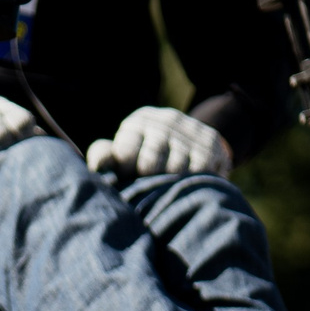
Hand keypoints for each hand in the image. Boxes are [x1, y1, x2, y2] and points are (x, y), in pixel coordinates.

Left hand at [85, 106, 231, 178]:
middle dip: (149, 181)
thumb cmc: (145, 156)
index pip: (125, 153)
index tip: (132, 177)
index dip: (127, 172)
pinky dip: (193, 182)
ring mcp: (189, 130)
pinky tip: (189, 184)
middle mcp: (164, 122)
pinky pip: (200, 170)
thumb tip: (99, 165)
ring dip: (172, 185)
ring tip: (170, 188)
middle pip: (150, 164)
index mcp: (137, 124)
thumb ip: (105, 157)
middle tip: (152, 186)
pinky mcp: (210, 141)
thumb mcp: (123, 153)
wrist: (190, 140)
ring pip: (176, 170)